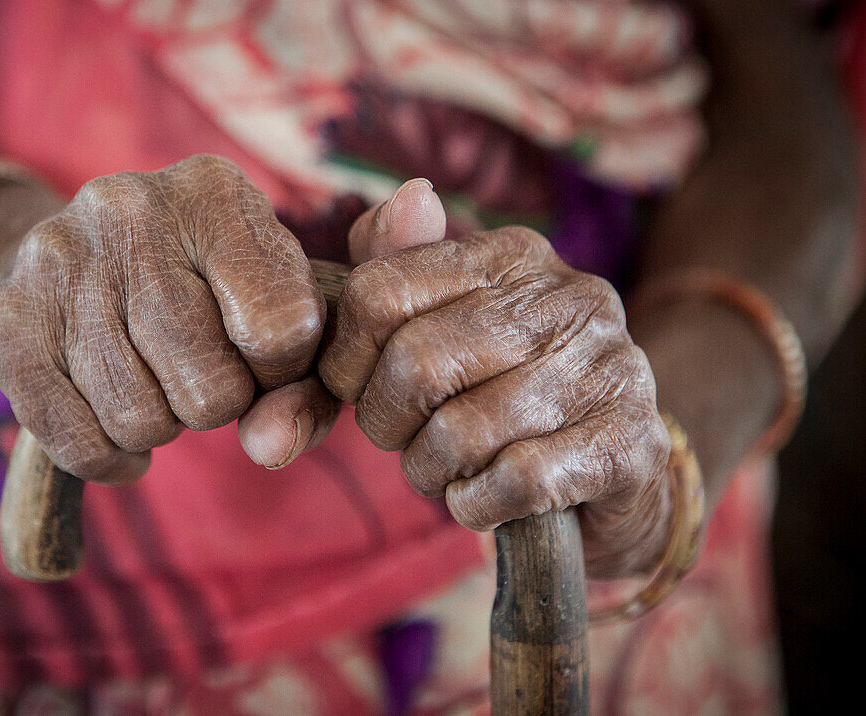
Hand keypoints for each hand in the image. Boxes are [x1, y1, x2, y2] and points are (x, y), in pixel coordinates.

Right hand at [0, 155, 334, 483]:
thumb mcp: (270, 304)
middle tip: (199, 369)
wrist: (68, 256)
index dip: (282, 369)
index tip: (262, 355)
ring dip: (161, 425)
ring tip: (152, 378)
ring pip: (141, 421)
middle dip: (218, 402)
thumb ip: (304, 384)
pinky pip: (79, 444)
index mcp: (214, 192)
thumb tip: (271, 447)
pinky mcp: (5, 322)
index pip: (281, 326)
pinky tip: (113, 423)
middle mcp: (129, 210)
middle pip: (211, 388)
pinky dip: (110, 456)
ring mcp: (58, 264)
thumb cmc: (201, 288)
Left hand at [320, 216, 673, 578]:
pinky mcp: (630, 444)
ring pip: (460, 432)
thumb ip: (402, 263)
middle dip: (387, 424)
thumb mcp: (449, 318)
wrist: (616, 465)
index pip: (378, 294)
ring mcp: (607, 369)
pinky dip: (477, 503)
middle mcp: (567, 298)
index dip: (345, 360)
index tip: (358, 388)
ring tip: (448, 469)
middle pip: (414, 365)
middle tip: (405, 440)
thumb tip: (411, 197)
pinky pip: (514, 481)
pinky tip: (486, 497)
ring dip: (432, 471)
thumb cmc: (505, 387)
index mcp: (510, 256)